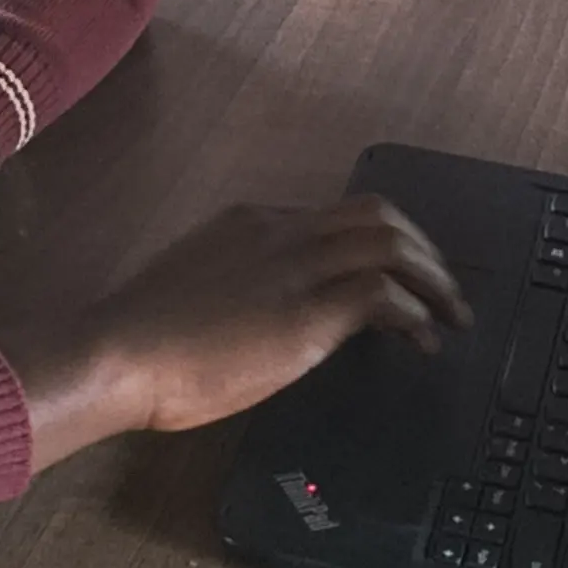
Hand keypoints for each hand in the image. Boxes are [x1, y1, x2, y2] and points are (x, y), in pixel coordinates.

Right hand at [2, 197, 468, 467]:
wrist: (117, 353)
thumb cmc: (140, 339)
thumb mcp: (196, 292)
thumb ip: (236, 289)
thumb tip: (265, 316)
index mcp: (252, 223)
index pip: (335, 217)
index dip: (379, 245)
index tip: (400, 276)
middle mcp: (281, 232)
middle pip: (377, 214)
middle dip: (423, 250)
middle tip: (444, 290)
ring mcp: (295, 268)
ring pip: (391, 244)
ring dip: (433, 279)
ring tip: (450, 315)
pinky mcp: (306, 313)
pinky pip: (383, 294)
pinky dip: (416, 314)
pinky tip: (424, 341)